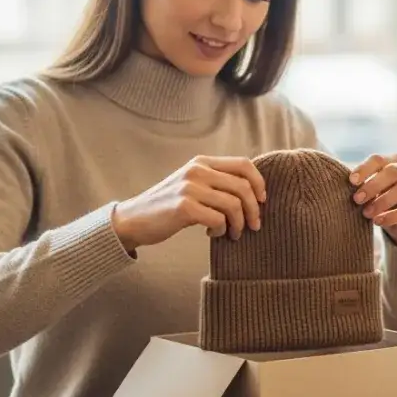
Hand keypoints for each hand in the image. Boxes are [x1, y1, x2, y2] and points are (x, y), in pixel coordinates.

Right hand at [112, 155, 265, 252]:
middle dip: (254, 210)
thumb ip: (217, 183)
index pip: (244, 164)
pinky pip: (218, 219)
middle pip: (243, 186)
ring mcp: (190, 187)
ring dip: (239, 224)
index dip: (259, 183)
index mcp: (202, 162)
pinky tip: (212, 233)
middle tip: (254, 226)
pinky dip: (221, 230)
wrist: (133, 220)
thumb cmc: (168, 206)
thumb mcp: (193, 185)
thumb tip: (254, 193)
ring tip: (232, 233)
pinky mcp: (184, 207)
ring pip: (234, 204)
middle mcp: (197, 170)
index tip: (262, 201)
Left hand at [350, 153, 396, 249]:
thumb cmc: (382, 202)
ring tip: (366, 213)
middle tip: (357, 199)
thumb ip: (361, 184)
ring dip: (382, 201)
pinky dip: (392, 216)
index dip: (365, 168)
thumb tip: (340, 179)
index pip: (380, 159)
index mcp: (396, 162)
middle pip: (394, 171)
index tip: (351, 181)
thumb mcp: (371, 191)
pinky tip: (378, 221)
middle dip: (373, 185)